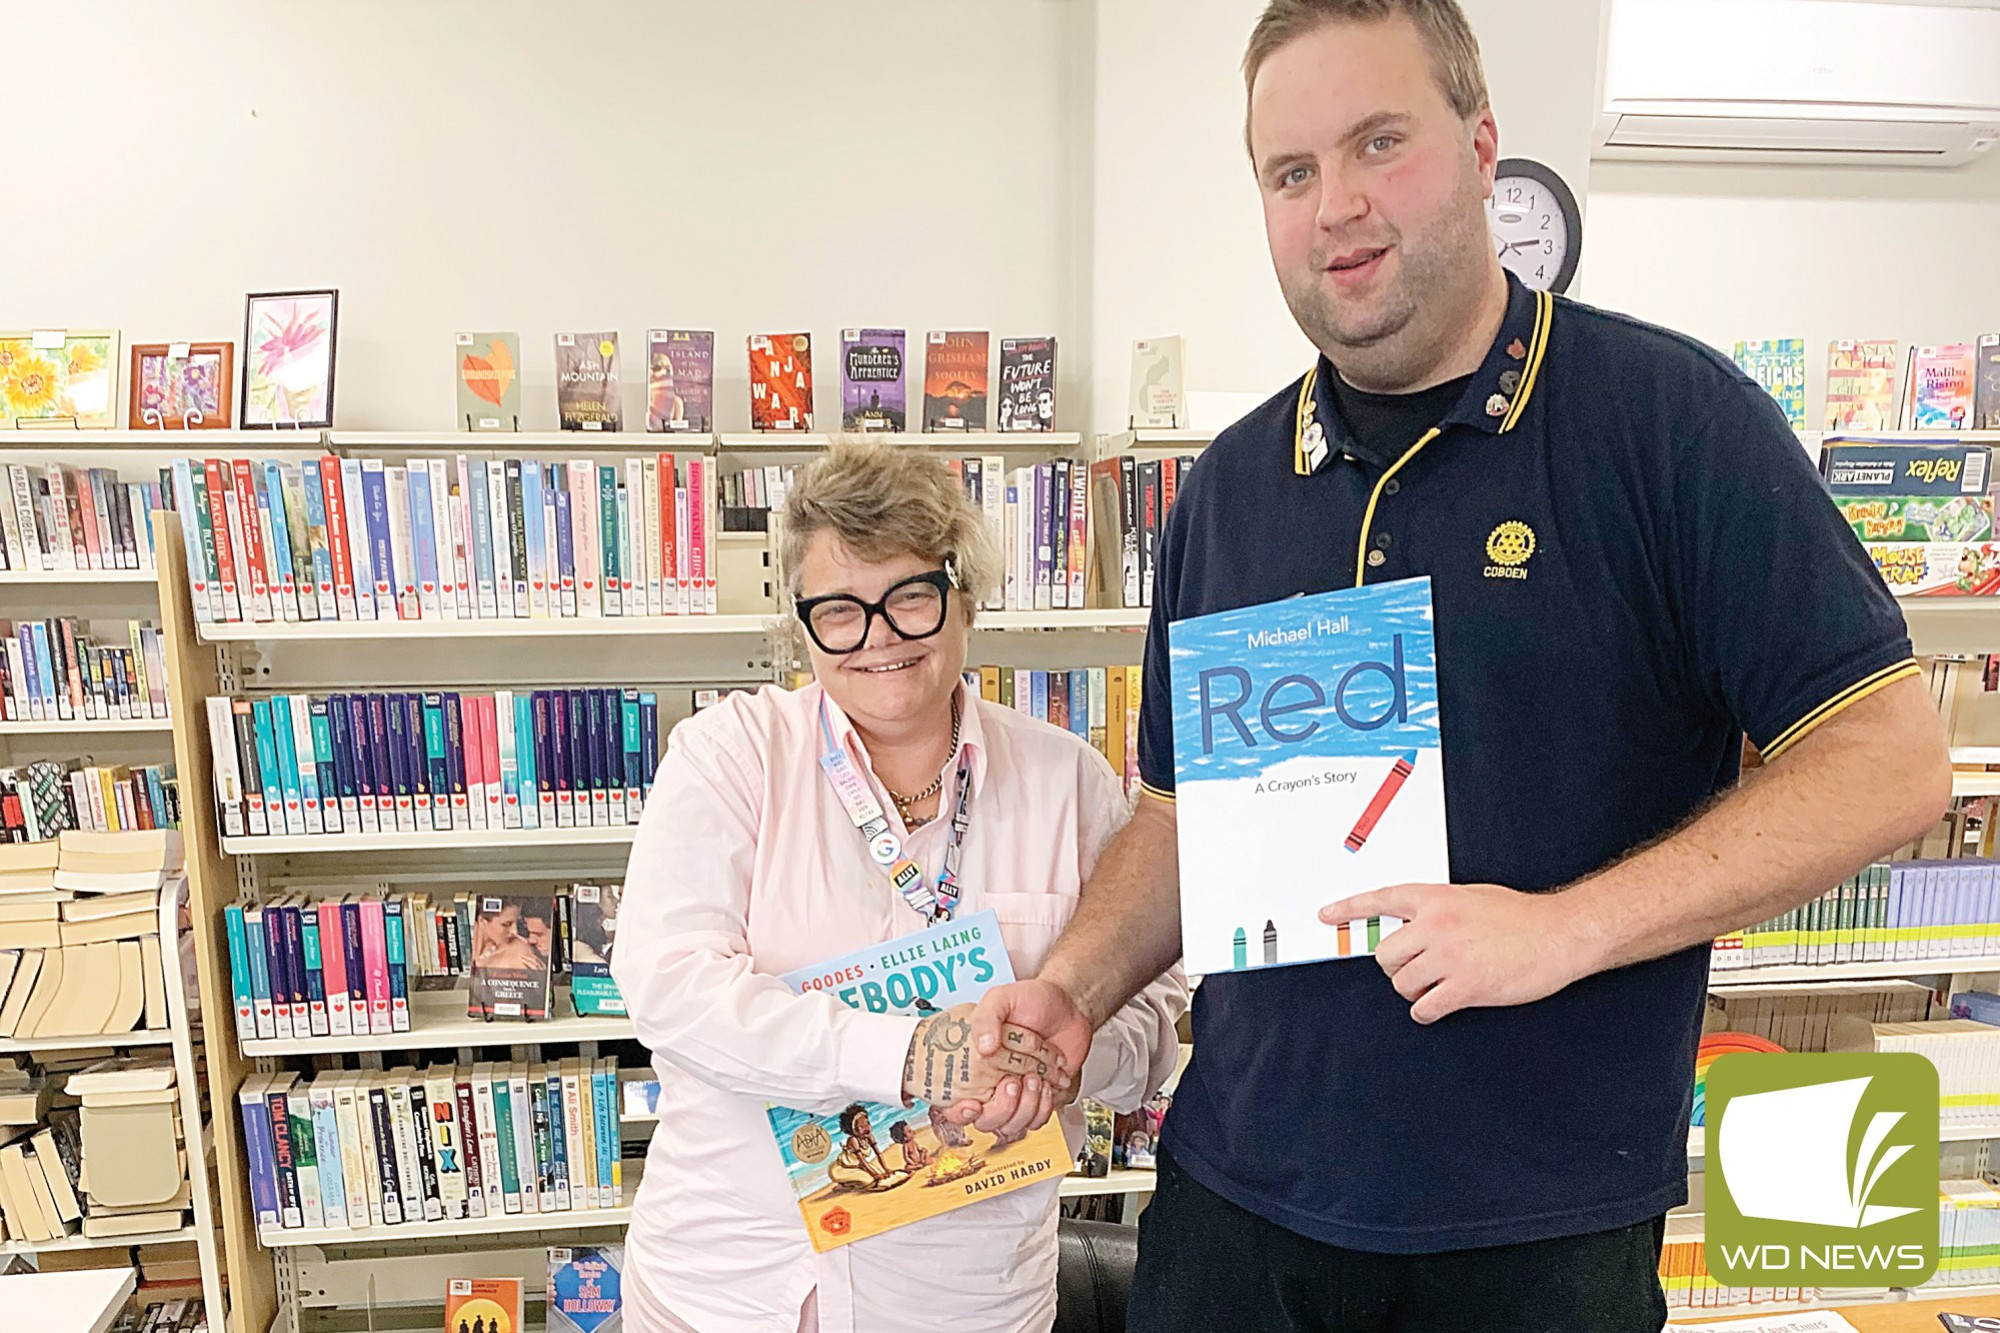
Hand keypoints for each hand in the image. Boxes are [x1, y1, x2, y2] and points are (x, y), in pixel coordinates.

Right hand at [948, 978, 1094, 1138]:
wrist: (1069, 1007)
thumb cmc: (1033, 1000)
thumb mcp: (1003, 997)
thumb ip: (986, 1017)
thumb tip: (983, 1048)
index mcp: (973, 1064)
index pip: (953, 1102)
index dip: (959, 1112)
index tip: (972, 1105)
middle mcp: (991, 1084)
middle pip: (986, 1121)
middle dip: (1001, 1108)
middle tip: (1012, 1082)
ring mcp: (1016, 1095)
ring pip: (1012, 1126)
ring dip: (1026, 1106)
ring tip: (1035, 1076)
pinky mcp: (1038, 1100)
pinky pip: (1036, 1121)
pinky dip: (1044, 1105)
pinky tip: (1048, 1082)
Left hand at [1320, 882, 1591, 1024]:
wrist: (1560, 934)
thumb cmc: (1521, 916)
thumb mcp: (1472, 897)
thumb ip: (1439, 909)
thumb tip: (1413, 927)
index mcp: (1436, 899)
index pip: (1381, 900)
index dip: (1349, 908)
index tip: (1326, 915)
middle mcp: (1436, 925)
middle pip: (1384, 956)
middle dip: (1397, 967)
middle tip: (1418, 969)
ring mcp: (1449, 957)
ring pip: (1402, 984)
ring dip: (1414, 990)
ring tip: (1437, 986)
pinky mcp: (1466, 987)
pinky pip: (1425, 1008)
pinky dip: (1427, 1012)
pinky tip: (1442, 1005)